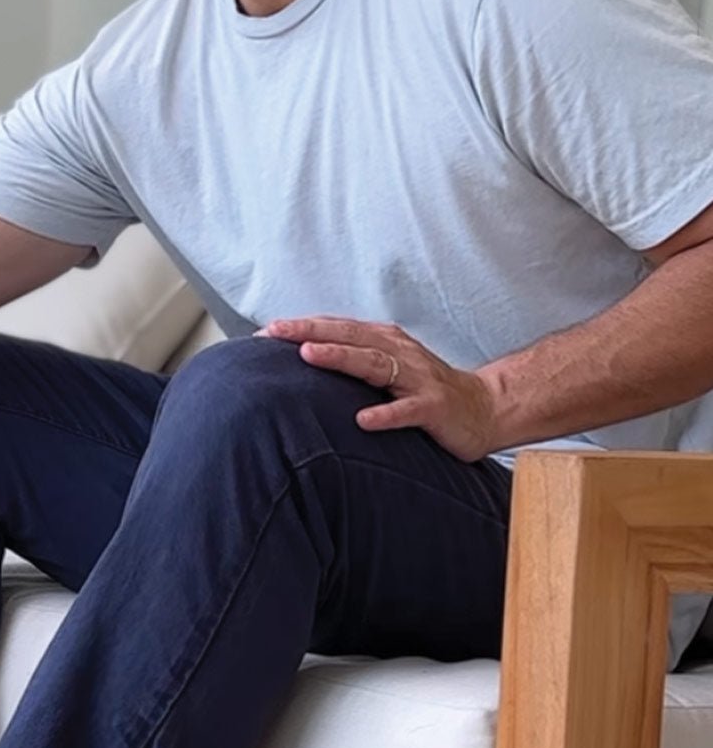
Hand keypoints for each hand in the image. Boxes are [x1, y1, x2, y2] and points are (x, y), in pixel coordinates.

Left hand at [258, 317, 500, 462]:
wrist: (482, 409)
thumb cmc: (424, 390)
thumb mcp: (386, 370)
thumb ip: (352, 362)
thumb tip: (301, 361)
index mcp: (385, 342)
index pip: (339, 328)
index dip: (303, 327)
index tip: (265, 331)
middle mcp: (400, 353)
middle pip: (351, 337)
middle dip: (311, 332)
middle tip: (276, 331)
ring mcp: (418, 379)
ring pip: (375, 364)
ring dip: (341, 358)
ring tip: (308, 355)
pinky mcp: (434, 408)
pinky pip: (407, 410)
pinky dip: (385, 414)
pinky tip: (362, 420)